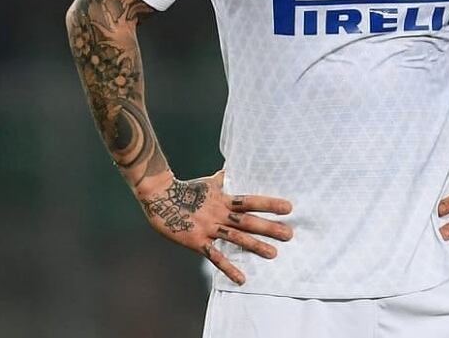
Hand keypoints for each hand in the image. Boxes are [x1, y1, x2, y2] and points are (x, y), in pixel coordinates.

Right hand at [135, 170, 292, 284]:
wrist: (159, 196)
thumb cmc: (184, 189)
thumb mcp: (207, 183)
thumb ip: (221, 180)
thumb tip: (228, 170)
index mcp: (223, 199)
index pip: (251, 201)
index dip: (269, 204)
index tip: (288, 208)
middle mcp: (219, 213)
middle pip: (248, 221)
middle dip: (269, 227)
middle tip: (289, 234)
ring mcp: (209, 228)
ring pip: (236, 238)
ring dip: (255, 246)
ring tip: (273, 253)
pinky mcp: (197, 242)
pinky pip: (215, 256)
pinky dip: (229, 268)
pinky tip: (242, 278)